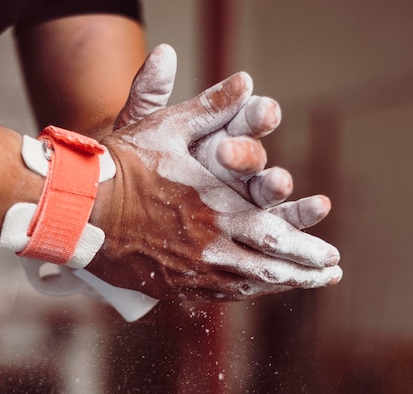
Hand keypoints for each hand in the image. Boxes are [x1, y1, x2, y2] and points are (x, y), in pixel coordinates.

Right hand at [86, 61, 340, 301]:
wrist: (79, 209)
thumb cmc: (123, 166)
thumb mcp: (167, 128)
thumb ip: (210, 107)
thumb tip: (246, 80)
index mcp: (217, 213)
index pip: (277, 239)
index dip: (308, 251)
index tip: (333, 257)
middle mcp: (211, 249)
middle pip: (270, 270)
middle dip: (306, 274)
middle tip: (331, 275)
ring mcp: (192, 272)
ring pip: (248, 287)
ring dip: (282, 286)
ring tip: (305, 283)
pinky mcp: (173, 285)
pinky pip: (219, 295)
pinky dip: (246, 292)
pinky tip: (258, 289)